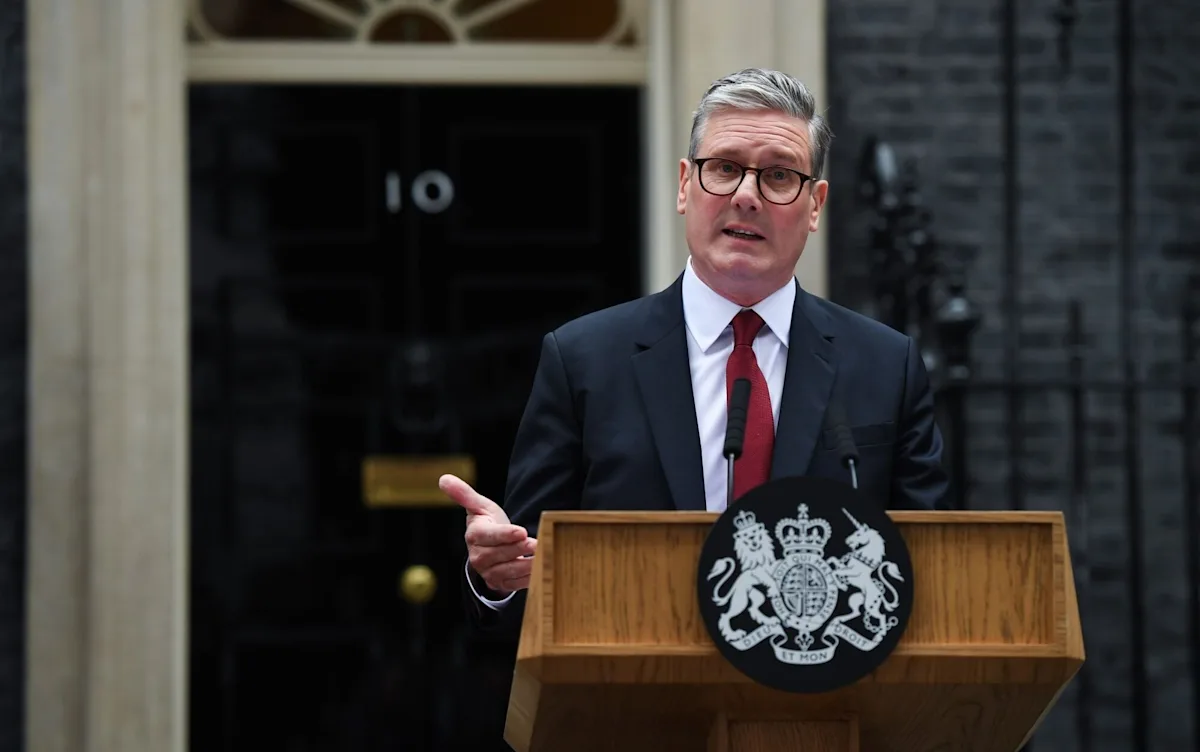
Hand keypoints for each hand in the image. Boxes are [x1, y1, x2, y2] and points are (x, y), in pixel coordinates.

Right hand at [439, 474, 536, 594]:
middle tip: (536, 543)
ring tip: (541, 556)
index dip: (506, 535)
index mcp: (474, 535)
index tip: (522, 531)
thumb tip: (444, 479)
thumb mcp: (479, 506)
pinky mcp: (499, 584)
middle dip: (518, 549)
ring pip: (508, 571)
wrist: (492, 546)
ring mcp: (488, 572)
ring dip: (526, 565)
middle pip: (500, 554)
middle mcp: (478, 556)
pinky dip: (527, 578)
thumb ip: (464, 493)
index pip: (490, 536)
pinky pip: (514, 584)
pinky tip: (539, 570)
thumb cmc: (487, 522)